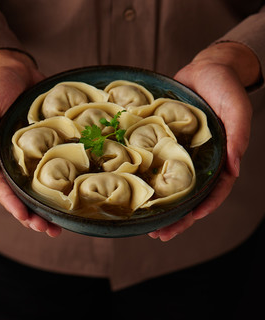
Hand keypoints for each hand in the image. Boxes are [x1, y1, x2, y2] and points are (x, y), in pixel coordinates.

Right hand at [0, 49, 61, 236]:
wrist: (15, 71)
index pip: (2, 189)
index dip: (14, 206)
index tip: (29, 221)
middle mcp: (15, 161)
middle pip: (23, 194)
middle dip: (35, 215)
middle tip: (51, 230)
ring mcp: (33, 154)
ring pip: (41, 186)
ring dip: (50, 206)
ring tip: (64, 223)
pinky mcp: (48, 144)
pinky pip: (56, 165)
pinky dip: (64, 181)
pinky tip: (76, 192)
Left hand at [148, 42, 260, 240]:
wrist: (206, 68)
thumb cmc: (225, 87)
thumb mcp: (236, 110)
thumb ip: (238, 137)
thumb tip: (235, 168)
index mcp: (218, 157)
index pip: (214, 190)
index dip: (204, 206)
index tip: (190, 219)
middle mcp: (197, 160)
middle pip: (188, 195)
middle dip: (176, 217)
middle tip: (159, 235)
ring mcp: (179, 153)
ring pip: (169, 185)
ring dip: (159, 206)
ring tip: (145, 224)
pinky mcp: (164, 141)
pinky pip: (155, 162)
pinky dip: (147, 178)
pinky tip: (134, 189)